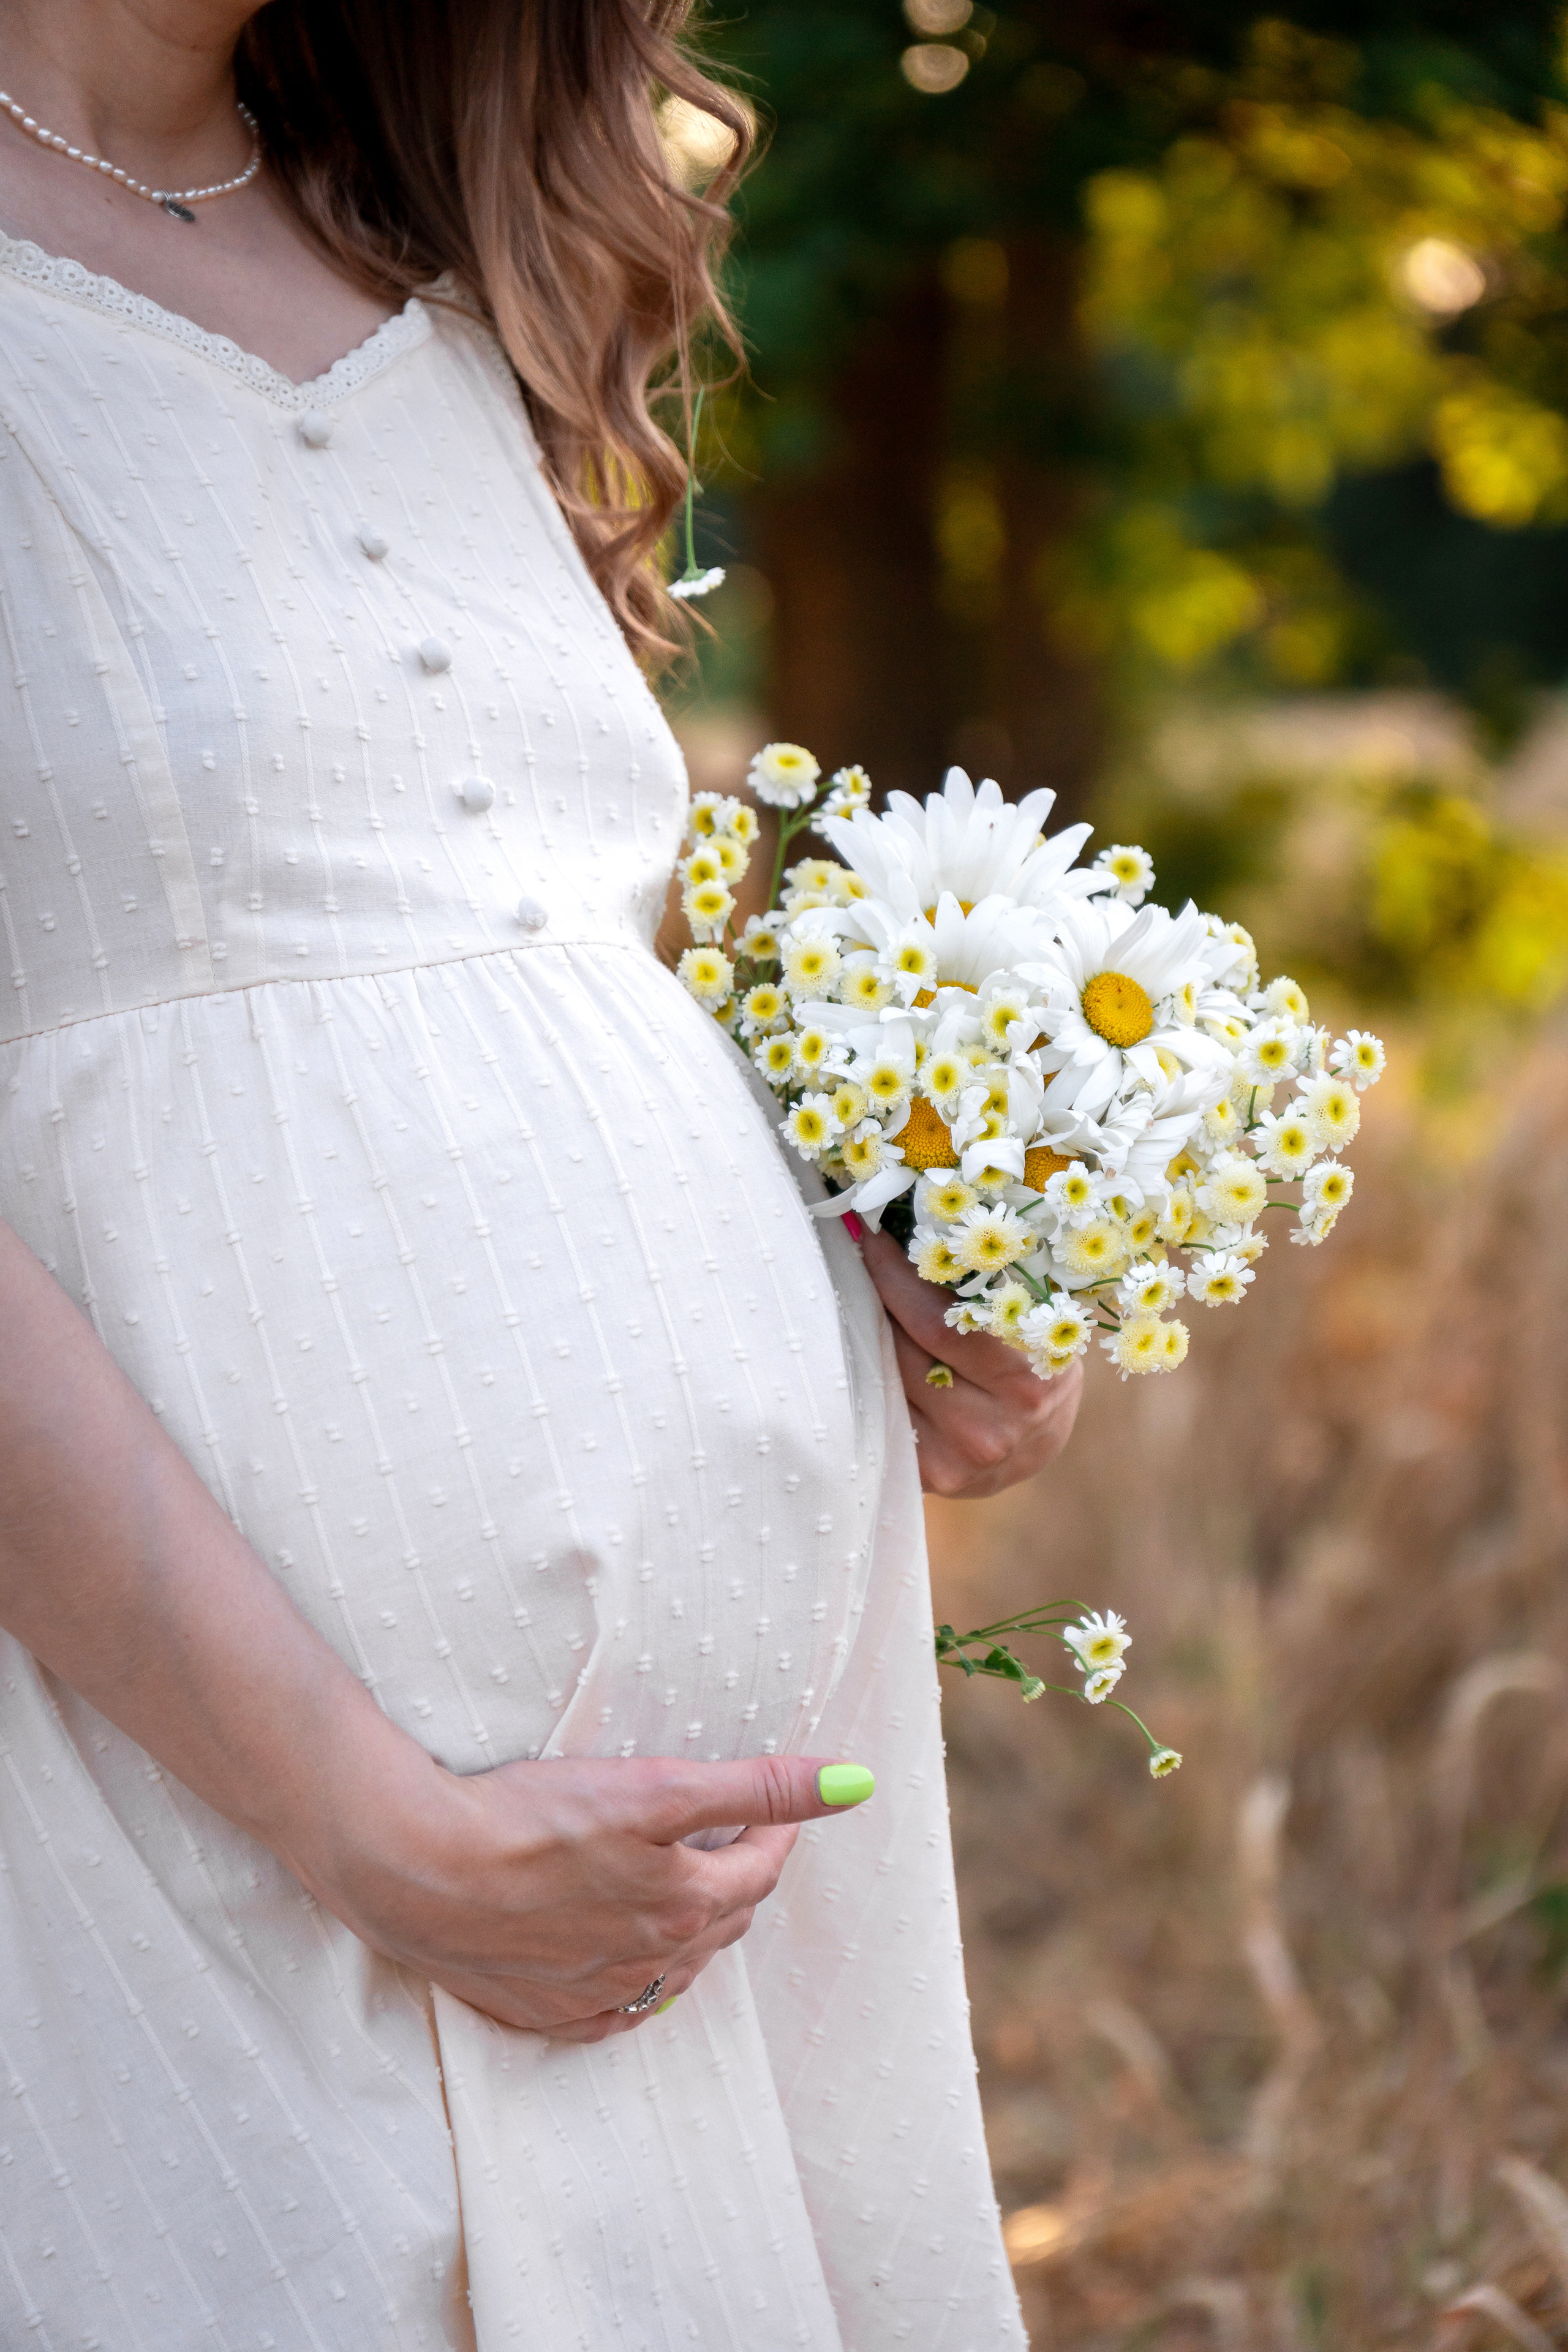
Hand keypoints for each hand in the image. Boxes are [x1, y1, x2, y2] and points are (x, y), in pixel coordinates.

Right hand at [288, 1746, 871, 2044]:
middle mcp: (649, 1964)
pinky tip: (628, 1958)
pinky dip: (635, 1980)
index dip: (779, 1825)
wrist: (415, 1866)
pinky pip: (613, 2009)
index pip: (761, 1867)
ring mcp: (593, 1996)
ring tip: (689, 1883)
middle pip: (722, 1919)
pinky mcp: (541, 2013)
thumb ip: (754, 1785)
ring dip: (694, 1927)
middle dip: (741, 1872)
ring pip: (673, 1968)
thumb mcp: (654, 1787)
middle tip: (738, 1832)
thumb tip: (854, 1782)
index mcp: (685, 1907)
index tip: (777, 1797)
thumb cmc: (530, 1817)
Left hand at [854, 1219, 1083, 1499]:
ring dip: (869, 1334)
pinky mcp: (926, 1477)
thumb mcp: (1035, 1325)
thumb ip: (993, 1292)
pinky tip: (865, 1351)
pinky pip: (882, 1412)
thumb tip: (918, 1227)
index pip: (940, 1321)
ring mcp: (954, 1460)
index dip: (898, 1276)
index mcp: (1028, 1383)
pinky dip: (869, 1376)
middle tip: (856, 1260)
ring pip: (886, 1378)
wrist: (1036, 1443)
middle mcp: (990, 1430)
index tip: (871, 1237)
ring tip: (862, 1300)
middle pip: (903, 1349)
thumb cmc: (1034, 1364)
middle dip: (877, 1298)